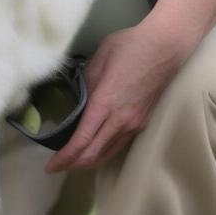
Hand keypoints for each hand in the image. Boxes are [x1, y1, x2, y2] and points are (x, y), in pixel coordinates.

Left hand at [46, 22, 195, 172]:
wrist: (165, 47)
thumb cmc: (129, 47)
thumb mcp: (98, 59)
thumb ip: (85, 82)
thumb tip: (76, 98)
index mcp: (105, 103)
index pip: (82, 140)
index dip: (65, 157)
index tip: (50, 167)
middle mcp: (121, 119)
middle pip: (94, 154)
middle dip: (73, 164)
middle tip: (56, 167)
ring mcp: (134, 123)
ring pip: (108, 153)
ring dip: (88, 162)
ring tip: (71, 162)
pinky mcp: (142, 121)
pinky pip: (119, 145)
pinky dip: (103, 153)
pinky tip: (94, 150)